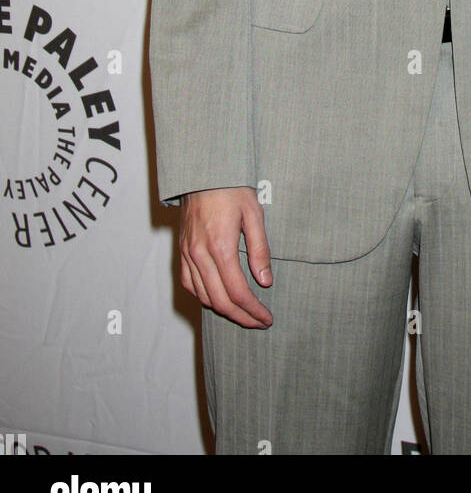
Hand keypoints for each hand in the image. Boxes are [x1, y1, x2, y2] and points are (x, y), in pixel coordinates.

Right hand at [179, 186, 272, 327]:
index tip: (266, 318)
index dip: (253, 310)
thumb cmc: (232, 188)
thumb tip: (265, 281)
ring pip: (202, 296)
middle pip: (219, 301)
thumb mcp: (254, 214)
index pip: (237, 292)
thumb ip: (260, 249)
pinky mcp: (182, 249)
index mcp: (221, 246)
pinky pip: (189, 283)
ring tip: (242, 313)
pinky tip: (217, 298)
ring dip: (223, 310)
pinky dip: (203, 297)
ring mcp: (188, 253)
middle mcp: (200, 254)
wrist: (203, 171)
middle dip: (241, 317)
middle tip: (258, 322)